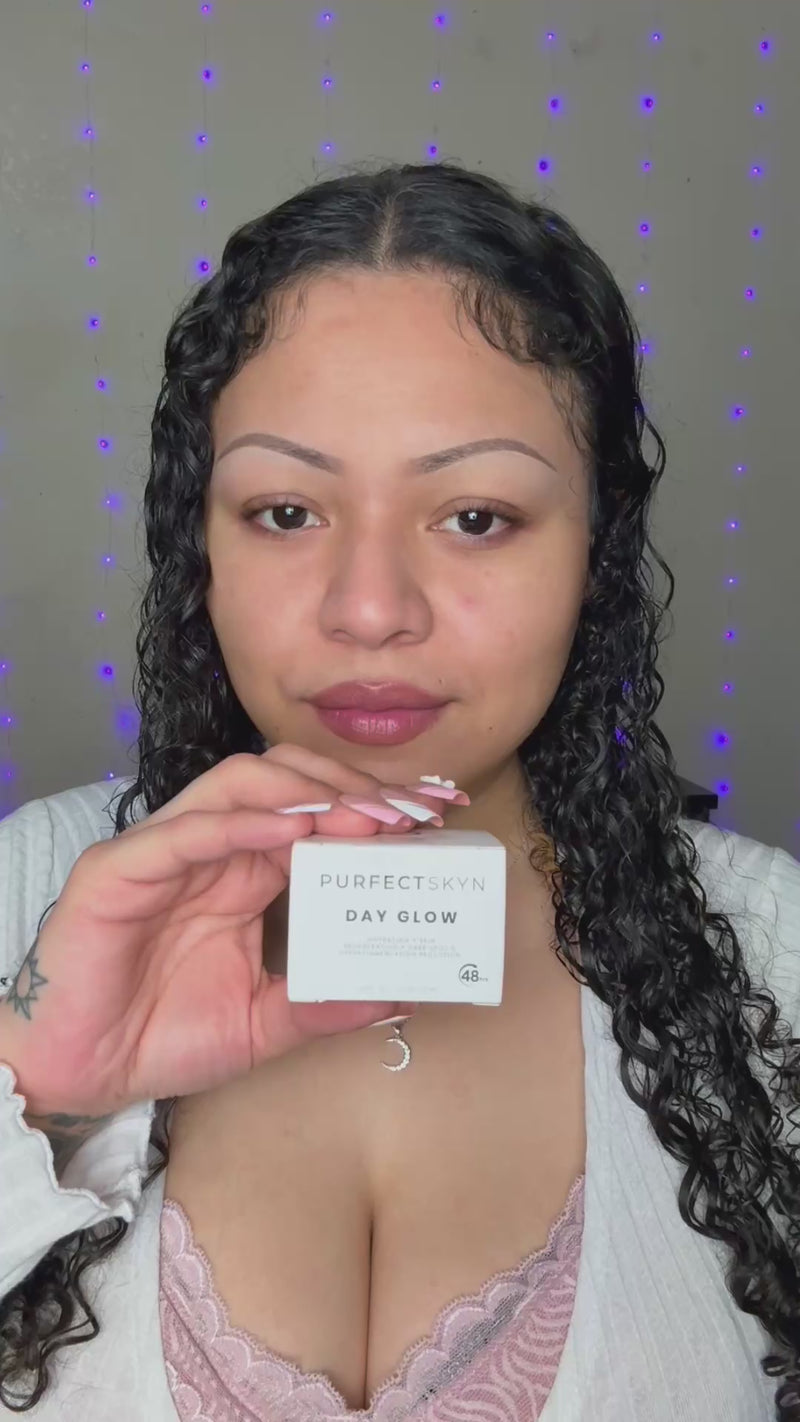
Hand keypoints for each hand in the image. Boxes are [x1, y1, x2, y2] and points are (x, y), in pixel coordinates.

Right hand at [0, 745, 463, 1117]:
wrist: (78, 1072)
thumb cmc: (159, 1037)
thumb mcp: (263, 1024)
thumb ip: (325, 1004)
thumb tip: (400, 993)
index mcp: (244, 872)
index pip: (316, 811)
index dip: (375, 803)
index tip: (436, 813)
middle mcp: (211, 848)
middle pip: (286, 779)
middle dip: (354, 786)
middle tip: (415, 810)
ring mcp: (165, 852)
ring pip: (239, 784)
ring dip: (308, 791)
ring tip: (366, 815)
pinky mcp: (120, 870)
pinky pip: (185, 831)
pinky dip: (241, 822)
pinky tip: (294, 829)